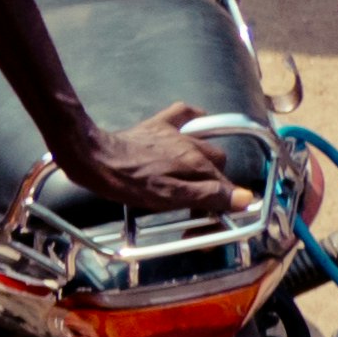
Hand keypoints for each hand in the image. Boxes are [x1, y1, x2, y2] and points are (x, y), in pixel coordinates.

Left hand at [65, 103, 240, 217]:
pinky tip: (194, 129)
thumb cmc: (126, 183)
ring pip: (205, 144)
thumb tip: (244, 198)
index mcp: (196, 163)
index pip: (223, 187)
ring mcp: (175, 132)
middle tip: (195, 203)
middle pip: (216, 166)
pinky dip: (194, 121)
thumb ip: (206, 196)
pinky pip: (185, 114)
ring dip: (206, 162)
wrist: (93, 157)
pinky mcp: (157, 125)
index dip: (220, 207)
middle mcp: (191, 145)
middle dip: (212, 185)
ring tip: (193, 180)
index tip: (207, 222)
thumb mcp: (167, 197)